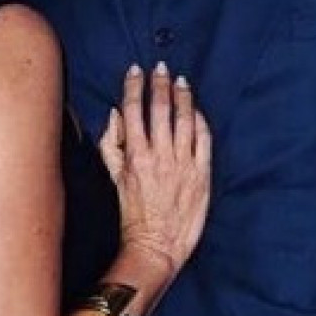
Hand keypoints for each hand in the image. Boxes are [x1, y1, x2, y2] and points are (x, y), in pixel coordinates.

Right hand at [98, 63, 211, 276]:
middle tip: (161, 68)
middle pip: (160, 109)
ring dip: (182, 97)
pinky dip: (200, 120)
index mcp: (135, 156)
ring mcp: (183, 163)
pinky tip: (197, 109)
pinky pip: (204, 138)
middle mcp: (159, 155)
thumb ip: (111, 145)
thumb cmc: (132, 215)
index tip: (136, 70)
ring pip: (184, 119)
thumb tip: (115, 113)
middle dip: (159, 84)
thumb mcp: (114, 179)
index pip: (133, 111)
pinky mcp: (202, 173)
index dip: (134, 87)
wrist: (156, 247)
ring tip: (181, 81)